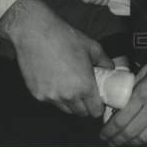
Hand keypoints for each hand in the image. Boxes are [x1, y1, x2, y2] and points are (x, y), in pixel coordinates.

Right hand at [0, 0, 112, 117]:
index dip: (98, 108)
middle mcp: (67, 96)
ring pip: (65, 109)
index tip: (98, 101)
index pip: (95, 111)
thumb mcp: (92, 47)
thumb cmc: (64, 38)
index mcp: (84, 86)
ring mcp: (50, 97)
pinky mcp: (37, 94)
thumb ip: (104, 61)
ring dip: (71, 103)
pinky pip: (50, 101)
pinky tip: (56, 81)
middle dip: (86, 106)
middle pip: (80, 113)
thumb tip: (110, 68)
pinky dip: (55, 96)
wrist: (36, 33)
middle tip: (86, 93)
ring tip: (71, 87)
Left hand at [100, 38, 146, 145]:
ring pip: (144, 138)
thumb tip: (125, 92)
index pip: (121, 119)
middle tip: (109, 140)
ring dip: (131, 141)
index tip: (103, 132)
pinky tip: (143, 136)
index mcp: (145, 92)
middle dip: (116, 139)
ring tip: (123, 140)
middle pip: (129, 133)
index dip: (109, 130)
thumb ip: (137, 82)